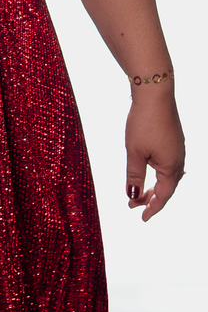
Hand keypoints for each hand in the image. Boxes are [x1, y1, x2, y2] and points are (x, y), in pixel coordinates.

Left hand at [125, 90, 184, 220]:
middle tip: (132, 206)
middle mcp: (179, 159)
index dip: (152, 208)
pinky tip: (150, 171)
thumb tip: (133, 196)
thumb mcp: (134, 152)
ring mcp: (178, 148)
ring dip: (154, 185)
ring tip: (138, 192)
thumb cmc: (144, 122)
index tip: (142, 218)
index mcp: (172, 166)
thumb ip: (134, 176)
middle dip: (150, 198)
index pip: (164, 195)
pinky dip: (158, 173)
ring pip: (168, 175)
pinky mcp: (174, 139)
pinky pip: (168, 164)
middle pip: (167, 187)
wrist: (155, 93)